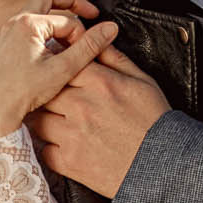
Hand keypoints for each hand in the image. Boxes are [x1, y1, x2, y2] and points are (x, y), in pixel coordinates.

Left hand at [0, 0, 117, 143]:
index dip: (82, 36)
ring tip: (70, 38)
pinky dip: (40, 36)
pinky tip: (49, 54)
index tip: (90, 52)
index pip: (67, 21)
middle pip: (47, 1)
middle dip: (70, 5)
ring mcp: (4, 35)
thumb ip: (89, 47)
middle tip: (89, 12)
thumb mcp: (63, 69)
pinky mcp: (0, 49)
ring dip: (54, 23)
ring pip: (34, 18)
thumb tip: (110, 28)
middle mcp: (12, 24)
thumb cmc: (24, 93)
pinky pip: (23, 33)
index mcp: (27, 23)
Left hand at [30, 44, 169, 195]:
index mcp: (99, 82)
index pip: (64, 64)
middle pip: (46, 92)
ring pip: (39, 121)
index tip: (62, 76)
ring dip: (47, 121)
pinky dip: (51, 148)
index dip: (61, 69)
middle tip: (56, 101)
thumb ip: (115, 59)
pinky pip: (44, 150)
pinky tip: (65, 146)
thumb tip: (99, 39)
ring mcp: (72, 135)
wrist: (163, 163)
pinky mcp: (69, 161)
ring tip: (59, 124)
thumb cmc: (155, 121)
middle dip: (48, 94)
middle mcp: (81, 106)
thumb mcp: (141, 81)